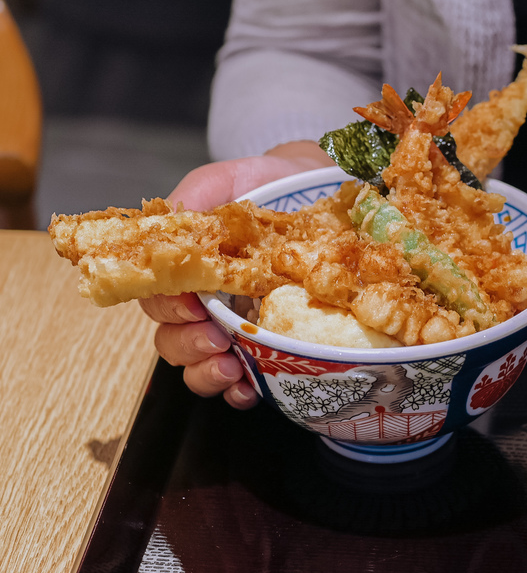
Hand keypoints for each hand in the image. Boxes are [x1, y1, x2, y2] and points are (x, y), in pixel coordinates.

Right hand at [138, 141, 333, 408]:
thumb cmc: (270, 186)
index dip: (168, 309)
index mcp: (190, 269)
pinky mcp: (271, 344)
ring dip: (208, 374)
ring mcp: (238, 327)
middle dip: (188, 347)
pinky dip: (240, 391)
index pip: (159, 299)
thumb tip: (175, 221)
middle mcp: (207, 303)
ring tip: (230, 368)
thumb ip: (195, 196)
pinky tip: (249, 389)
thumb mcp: (227, 180)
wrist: (321, 190)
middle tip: (214, 341)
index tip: (192, 307)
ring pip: (201, 365)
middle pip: (174, 339)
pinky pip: (246, 380)